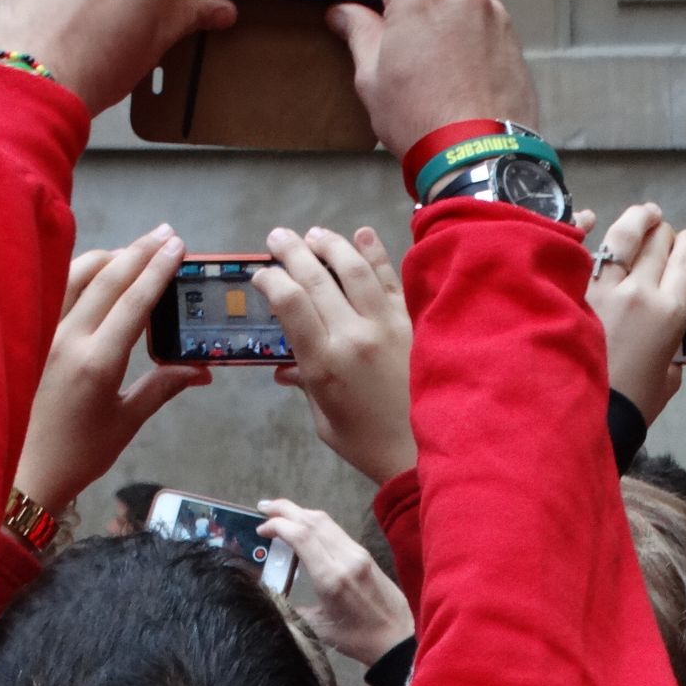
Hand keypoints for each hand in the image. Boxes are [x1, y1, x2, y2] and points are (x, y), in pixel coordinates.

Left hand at [14, 226, 209, 510]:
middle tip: (165, 233)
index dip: (158, 269)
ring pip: (74, 275)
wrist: (24, 473)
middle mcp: (66, 339)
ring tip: (131, 250)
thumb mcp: (126, 422)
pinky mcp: (27, 337)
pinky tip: (91, 272)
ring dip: (106, 256)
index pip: (134, 300)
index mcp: (96, 362)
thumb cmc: (77, 454)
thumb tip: (201, 369)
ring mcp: (42, 335)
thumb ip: (162, 386)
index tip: (177, 246)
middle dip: (140, 251)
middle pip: (107, 278)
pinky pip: (53, 291)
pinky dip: (76, 273)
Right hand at [252, 226, 416, 484]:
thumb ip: (305, 384)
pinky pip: (392, 278)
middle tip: (277, 237)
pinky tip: (362, 234)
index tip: (261, 274)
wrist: (425, 451)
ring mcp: (387, 325)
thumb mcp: (323, 418)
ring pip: (355, 269)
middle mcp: (354, 336)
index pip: (290, 304)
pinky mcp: (412, 322)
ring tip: (314, 234)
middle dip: (291, 252)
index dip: (270, 280)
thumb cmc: (366, 441)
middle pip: (317, 279)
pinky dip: (376, 252)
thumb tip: (285, 368)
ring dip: (331, 245)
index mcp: (324, 364)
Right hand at [257, 498, 413, 666]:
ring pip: (325, 521)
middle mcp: (346, 558)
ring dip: (300, 513)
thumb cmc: (357, 639)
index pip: (302, 536)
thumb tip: (269, 595)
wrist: (398, 637)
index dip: (278, 526)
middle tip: (263, 507)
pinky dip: (314, 523)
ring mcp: (357, 553)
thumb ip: (291, 609)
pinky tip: (303, 528)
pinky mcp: (364, 553)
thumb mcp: (318, 628)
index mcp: (332, 578)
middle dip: (285, 509)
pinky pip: (335, 530)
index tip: (260, 529)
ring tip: (278, 514)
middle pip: (313, 520)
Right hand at [326, 0, 536, 157]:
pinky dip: (454, 10)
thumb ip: (359, 33)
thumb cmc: (424, 123)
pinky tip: (440, 42)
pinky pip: (477, 7)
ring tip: (407, 13)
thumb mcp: (372, 78)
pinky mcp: (509, 37)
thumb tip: (345, 16)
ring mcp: (492, 13)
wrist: (480, 160)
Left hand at [586, 204, 685, 423]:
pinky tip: (590, 217)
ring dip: (638, 220)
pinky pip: (579, 249)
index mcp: (669, 311)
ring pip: (623, 236)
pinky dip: (584, 228)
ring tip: (646, 215)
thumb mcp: (670, 375)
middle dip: (666, 233)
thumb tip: (666, 328)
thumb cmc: (632, 403)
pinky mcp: (570, 290)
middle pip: (658, 241)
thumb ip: (673, 344)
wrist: (583, 415)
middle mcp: (637, 290)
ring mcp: (599, 286)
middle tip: (664, 234)